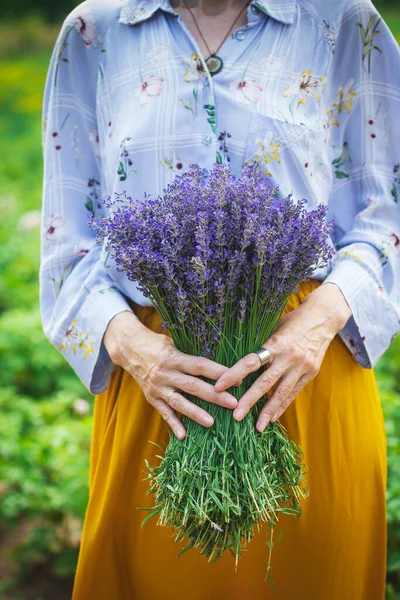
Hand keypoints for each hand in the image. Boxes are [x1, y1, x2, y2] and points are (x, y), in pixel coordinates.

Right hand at [104, 311, 236, 439]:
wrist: (129, 348)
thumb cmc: (158, 343)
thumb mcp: (174, 342)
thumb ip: (191, 354)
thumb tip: (218, 362)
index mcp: (174, 357)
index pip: (200, 365)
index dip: (219, 372)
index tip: (237, 379)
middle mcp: (166, 373)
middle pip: (192, 385)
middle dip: (214, 395)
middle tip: (234, 403)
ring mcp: (158, 387)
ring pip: (178, 402)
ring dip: (195, 413)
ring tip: (212, 423)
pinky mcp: (151, 398)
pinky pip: (164, 412)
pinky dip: (174, 424)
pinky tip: (184, 436)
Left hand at [214, 283, 351, 431]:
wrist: (323, 318)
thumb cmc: (293, 320)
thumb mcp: (274, 327)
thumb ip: (261, 345)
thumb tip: (239, 361)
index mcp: (275, 343)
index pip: (250, 362)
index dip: (233, 374)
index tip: (218, 386)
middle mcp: (288, 357)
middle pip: (265, 382)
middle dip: (249, 400)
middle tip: (236, 416)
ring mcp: (301, 366)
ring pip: (281, 392)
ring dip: (268, 411)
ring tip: (257, 427)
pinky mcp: (310, 373)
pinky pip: (293, 392)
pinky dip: (282, 405)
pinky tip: (272, 417)